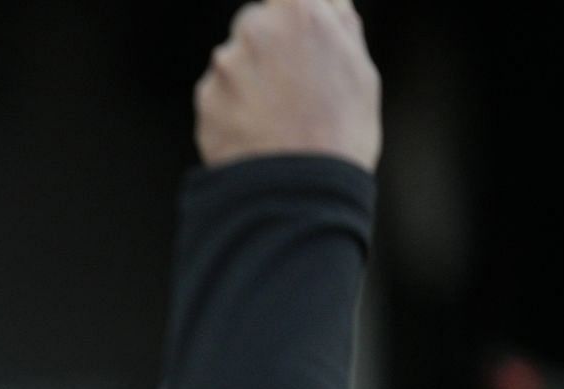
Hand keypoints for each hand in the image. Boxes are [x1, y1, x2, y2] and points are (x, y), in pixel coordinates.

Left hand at [195, 0, 380, 171]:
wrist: (298, 195)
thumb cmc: (340, 131)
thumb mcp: (359, 68)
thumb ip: (335, 24)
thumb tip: (323, 3)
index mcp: (300, 11)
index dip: (292, 15)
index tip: (296, 35)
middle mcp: (255, 29)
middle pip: (256, 23)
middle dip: (269, 46)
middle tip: (295, 86)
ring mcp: (224, 66)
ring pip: (235, 61)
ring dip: (250, 80)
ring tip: (278, 118)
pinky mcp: (205, 100)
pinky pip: (220, 96)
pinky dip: (233, 110)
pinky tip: (257, 134)